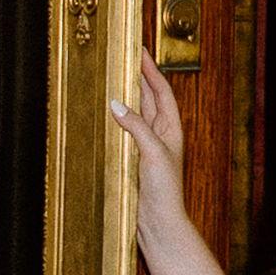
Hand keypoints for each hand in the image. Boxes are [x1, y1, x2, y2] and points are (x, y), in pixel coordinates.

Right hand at [108, 59, 191, 233]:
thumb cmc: (165, 191)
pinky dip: (115, 117)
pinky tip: (104, 111)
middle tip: (123, 57)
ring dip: (125, 94)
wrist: (158, 223)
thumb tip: (116, 104)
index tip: (140, 50)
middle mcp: (159, 134)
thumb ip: (136, 127)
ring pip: (134, 112)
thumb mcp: (153, 153)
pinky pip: (122, 131)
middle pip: (147, 97)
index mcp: (171, 129)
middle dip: (137, 77)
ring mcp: (145, 146)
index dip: (151, 70)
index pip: (160, 91)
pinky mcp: (132, 158)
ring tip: (113, 76)